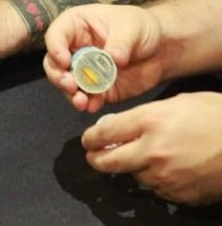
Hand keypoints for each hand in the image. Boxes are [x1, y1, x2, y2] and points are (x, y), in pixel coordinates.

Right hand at [43, 4, 163, 112]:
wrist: (162, 48)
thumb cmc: (141, 26)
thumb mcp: (131, 27)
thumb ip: (121, 42)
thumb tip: (114, 58)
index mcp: (77, 25)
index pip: (56, 35)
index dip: (55, 48)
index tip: (65, 61)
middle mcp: (76, 48)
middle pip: (54, 63)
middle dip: (59, 76)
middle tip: (70, 85)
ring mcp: (86, 70)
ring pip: (67, 84)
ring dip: (71, 94)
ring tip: (81, 101)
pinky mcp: (98, 89)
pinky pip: (87, 98)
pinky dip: (89, 104)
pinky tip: (94, 105)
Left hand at [82, 92, 221, 204]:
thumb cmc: (213, 115)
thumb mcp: (176, 102)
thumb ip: (145, 115)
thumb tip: (119, 127)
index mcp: (150, 121)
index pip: (106, 132)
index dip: (91, 136)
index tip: (87, 139)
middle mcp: (152, 150)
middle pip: (110, 161)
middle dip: (96, 159)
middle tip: (93, 156)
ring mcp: (165, 176)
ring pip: (133, 176)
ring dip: (130, 168)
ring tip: (135, 158)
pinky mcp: (178, 194)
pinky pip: (156, 189)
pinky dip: (153, 180)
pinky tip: (161, 169)